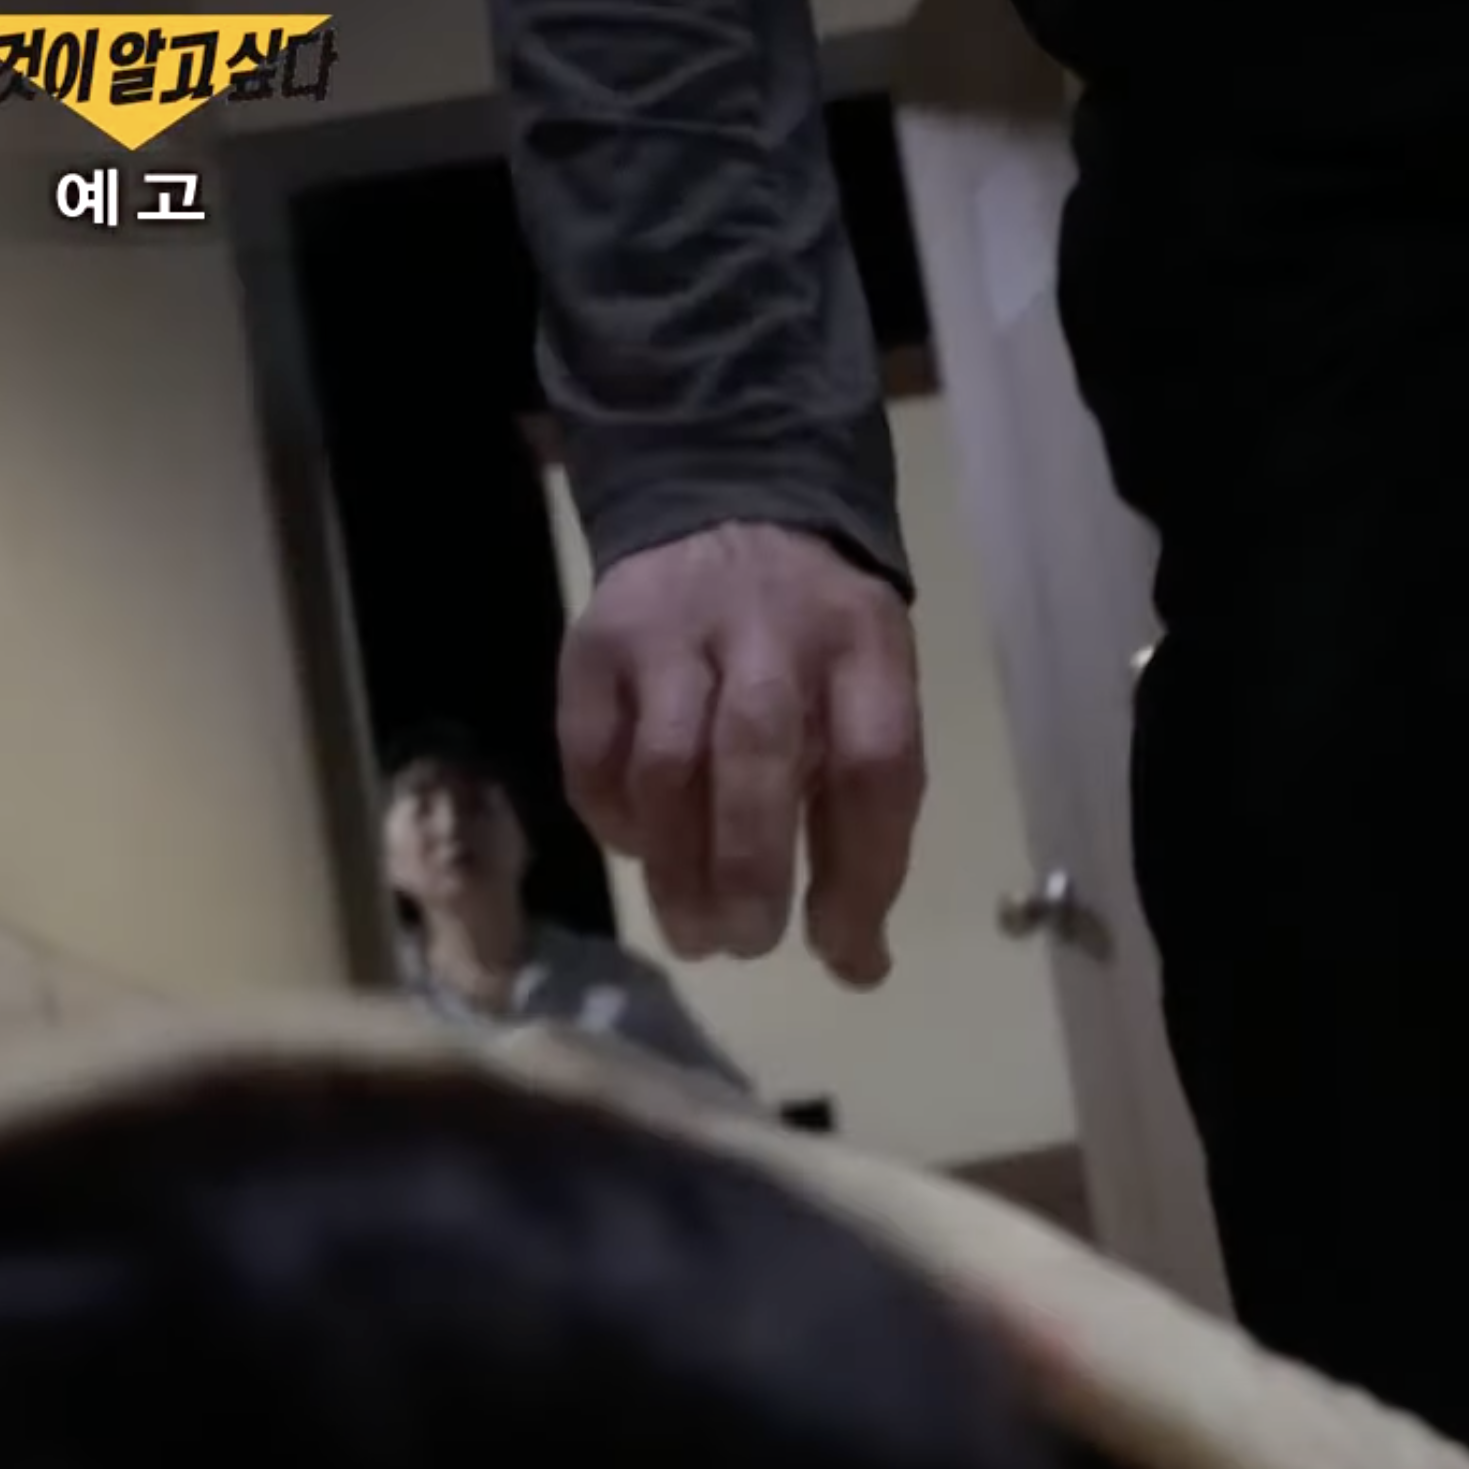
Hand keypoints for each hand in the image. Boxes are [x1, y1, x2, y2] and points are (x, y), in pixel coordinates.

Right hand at [558, 522, 925, 983]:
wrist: (729, 506)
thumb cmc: (815, 643)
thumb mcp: (872, 691)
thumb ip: (866, 817)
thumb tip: (855, 962)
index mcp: (863, 646)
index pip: (875, 765)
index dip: (861, 872)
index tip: (845, 950)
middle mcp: (769, 630)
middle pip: (757, 755)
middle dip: (751, 867)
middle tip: (747, 944)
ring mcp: (672, 633)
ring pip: (665, 764)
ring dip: (677, 867)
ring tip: (695, 931)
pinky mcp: (594, 645)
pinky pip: (593, 753)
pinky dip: (614, 821)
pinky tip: (643, 852)